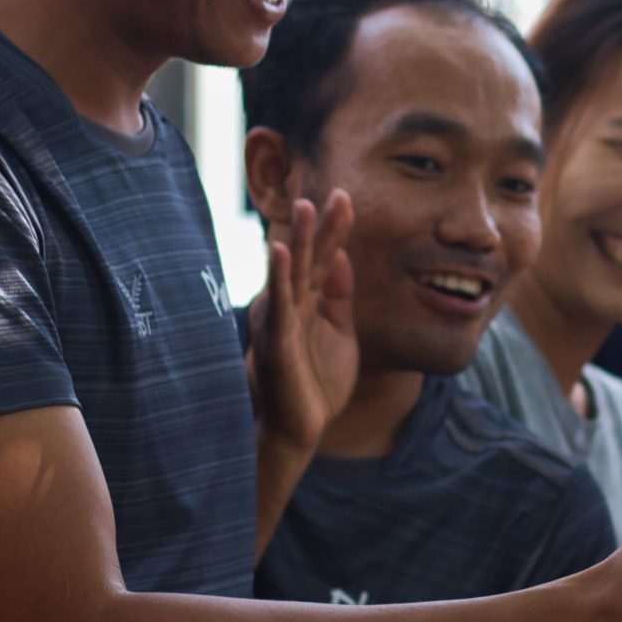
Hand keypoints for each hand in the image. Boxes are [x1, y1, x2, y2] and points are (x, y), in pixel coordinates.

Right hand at [249, 192, 357, 459]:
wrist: (298, 430)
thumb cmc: (315, 383)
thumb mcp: (340, 333)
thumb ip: (339, 297)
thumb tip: (342, 257)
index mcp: (307, 304)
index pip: (323, 259)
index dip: (334, 230)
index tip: (346, 197)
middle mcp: (290, 307)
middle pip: (307, 259)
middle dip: (318, 226)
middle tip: (334, 192)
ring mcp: (280, 323)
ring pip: (290, 275)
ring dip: (296, 240)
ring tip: (304, 208)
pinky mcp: (275, 343)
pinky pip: (277, 305)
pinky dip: (277, 277)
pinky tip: (277, 251)